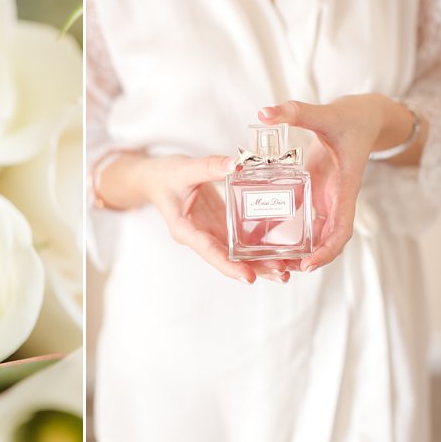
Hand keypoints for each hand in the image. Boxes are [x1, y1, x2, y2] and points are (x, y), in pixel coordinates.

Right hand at [138, 155, 289, 283]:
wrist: (155, 178)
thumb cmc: (164, 175)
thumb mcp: (184, 169)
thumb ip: (210, 166)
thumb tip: (236, 164)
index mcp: (185, 228)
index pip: (208, 250)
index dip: (228, 265)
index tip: (249, 277)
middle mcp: (199, 236)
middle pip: (227, 259)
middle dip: (254, 268)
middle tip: (282, 274)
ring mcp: (210, 234)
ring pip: (236, 255)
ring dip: (260, 263)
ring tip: (286, 271)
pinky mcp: (219, 227)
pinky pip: (239, 242)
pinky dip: (257, 248)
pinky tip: (279, 251)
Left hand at [257, 96, 402, 271]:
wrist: (365, 116)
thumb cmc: (351, 117)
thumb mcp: (324, 113)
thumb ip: (295, 112)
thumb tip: (264, 112)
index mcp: (345, 187)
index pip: (341, 229)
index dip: (327, 250)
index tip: (308, 264)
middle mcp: (337, 198)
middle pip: (327, 240)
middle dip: (307, 258)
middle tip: (278, 270)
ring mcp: (327, 197)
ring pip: (316, 234)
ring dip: (298, 249)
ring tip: (270, 262)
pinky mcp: (317, 192)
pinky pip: (306, 219)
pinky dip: (293, 231)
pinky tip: (268, 239)